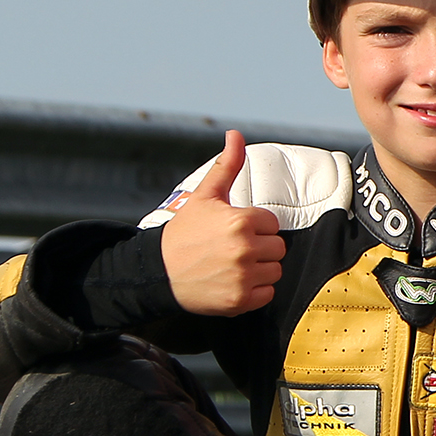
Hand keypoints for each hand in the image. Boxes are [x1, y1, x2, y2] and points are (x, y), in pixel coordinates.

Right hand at [158, 130, 285, 315]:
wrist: (158, 272)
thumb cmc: (183, 233)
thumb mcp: (205, 196)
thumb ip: (226, 165)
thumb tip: (236, 135)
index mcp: (240, 221)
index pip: (271, 224)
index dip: (255, 227)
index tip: (233, 231)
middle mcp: (244, 248)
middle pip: (278, 248)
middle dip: (260, 248)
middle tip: (232, 249)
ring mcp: (243, 276)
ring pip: (275, 271)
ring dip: (259, 270)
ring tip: (232, 265)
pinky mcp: (240, 300)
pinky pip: (267, 294)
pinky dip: (254, 292)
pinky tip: (233, 282)